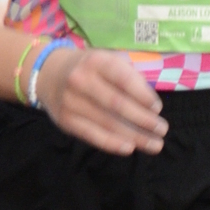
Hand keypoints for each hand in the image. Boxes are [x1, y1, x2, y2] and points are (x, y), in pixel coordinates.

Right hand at [36, 46, 166, 155]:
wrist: (48, 73)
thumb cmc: (88, 68)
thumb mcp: (107, 61)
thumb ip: (128, 77)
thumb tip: (151, 106)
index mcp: (96, 61)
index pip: (124, 79)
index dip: (143, 96)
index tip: (158, 108)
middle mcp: (81, 80)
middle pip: (117, 104)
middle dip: (144, 120)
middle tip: (162, 130)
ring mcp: (71, 102)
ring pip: (108, 123)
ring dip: (135, 136)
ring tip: (154, 145)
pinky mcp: (66, 121)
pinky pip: (92, 135)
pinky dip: (112, 144)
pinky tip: (130, 148)